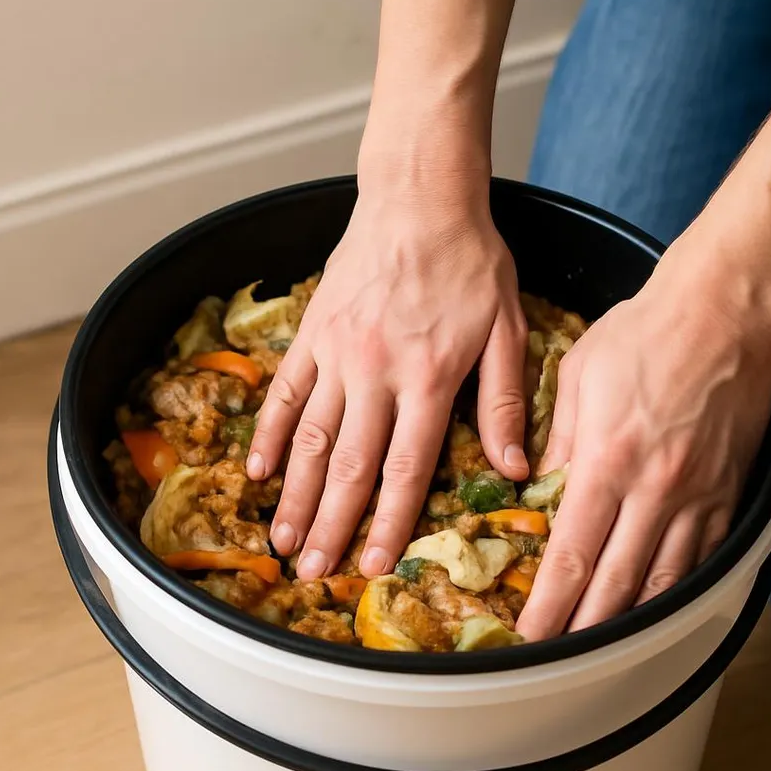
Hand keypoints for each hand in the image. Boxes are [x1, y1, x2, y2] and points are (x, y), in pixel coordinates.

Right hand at [246, 183, 529, 580]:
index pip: (406, 469)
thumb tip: (513, 468)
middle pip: (349, 466)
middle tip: (312, 574)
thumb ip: (506, 402)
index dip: (387, 524)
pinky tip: (257, 471)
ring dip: (294, 495)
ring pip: (309, 438)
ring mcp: (338, 355)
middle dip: (330, 526)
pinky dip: (268, 434)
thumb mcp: (507, 330)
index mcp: (430, 380)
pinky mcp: (313, 333)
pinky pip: (285, 392)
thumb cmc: (471, 262)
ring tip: (281, 540)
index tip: (369, 565)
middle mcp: (377, 375)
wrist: (420, 196)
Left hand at [515, 252, 770, 640]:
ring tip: (604, 648)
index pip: (572, 553)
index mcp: (608, 460)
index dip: (550, 603)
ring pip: (663, 580)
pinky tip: (659, 605)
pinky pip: (704, 555)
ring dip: (632, 621)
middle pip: (616, 581)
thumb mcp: (579, 375)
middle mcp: (655, 489)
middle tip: (559, 658)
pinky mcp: (729, 491)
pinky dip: (679, 587)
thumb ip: (558, 441)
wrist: (726, 310)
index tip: (530, 635)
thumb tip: (539, 489)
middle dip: (584, 628)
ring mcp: (698, 495)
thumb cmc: (646, 333)